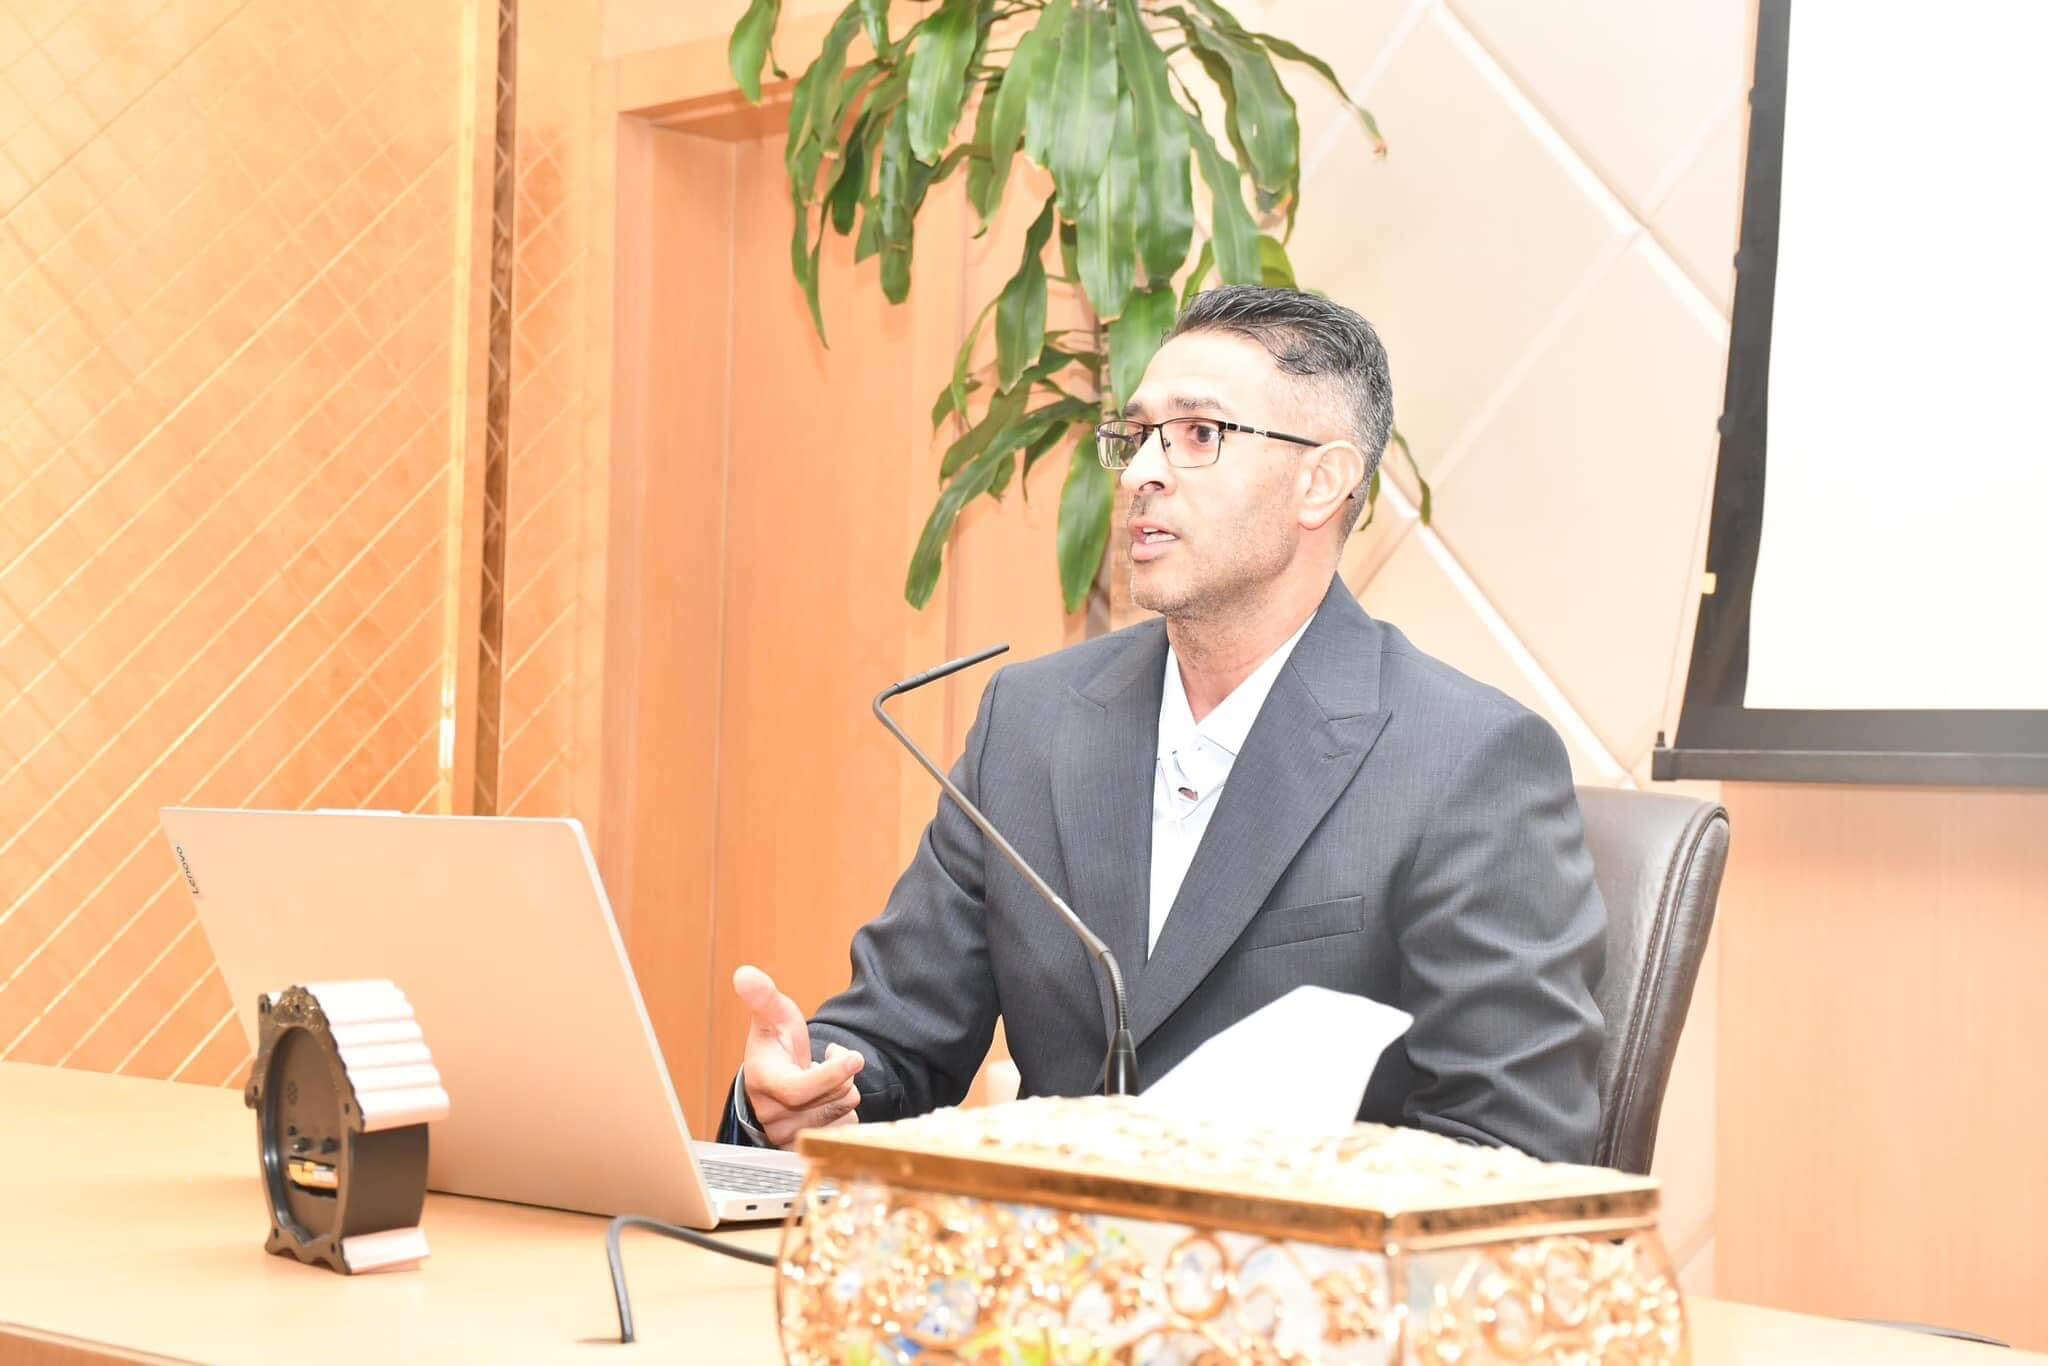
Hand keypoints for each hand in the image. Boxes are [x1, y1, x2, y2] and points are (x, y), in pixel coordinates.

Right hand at [733, 965, 863, 1148]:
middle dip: (841, 1076)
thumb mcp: (773, 1016)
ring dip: (843, 1092)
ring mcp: (787, 1135)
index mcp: (762, 1081)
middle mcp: (771, 1114)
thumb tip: (744, 973)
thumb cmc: (776, 1043)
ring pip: (841, 1115)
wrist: (776, 1077)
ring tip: (823, 1079)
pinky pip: (844, 1131)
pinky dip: (844, 1112)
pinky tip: (828, 1100)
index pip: (798, 1089)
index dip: (830, 1075)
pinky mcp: (803, 1149)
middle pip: (830, 1100)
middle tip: (828, 1059)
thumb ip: (763, 996)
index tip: (854, 1056)